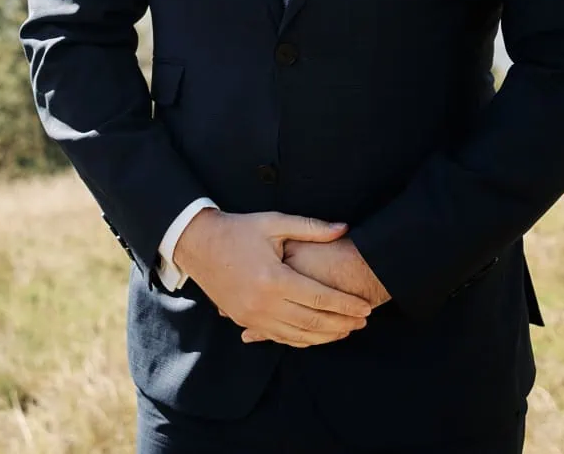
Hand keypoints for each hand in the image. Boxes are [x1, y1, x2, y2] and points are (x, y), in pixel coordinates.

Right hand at [247, 237, 389, 341]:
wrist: (198, 245)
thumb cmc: (238, 230)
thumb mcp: (274, 223)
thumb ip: (311, 228)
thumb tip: (343, 228)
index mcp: (274, 279)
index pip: (320, 298)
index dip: (346, 304)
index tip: (365, 307)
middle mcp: (263, 303)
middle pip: (312, 322)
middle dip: (342, 323)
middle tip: (363, 321)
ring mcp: (252, 316)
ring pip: (297, 335)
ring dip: (325, 336)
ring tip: (347, 331)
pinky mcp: (245, 321)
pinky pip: (279, 337)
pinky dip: (302, 340)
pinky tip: (318, 337)